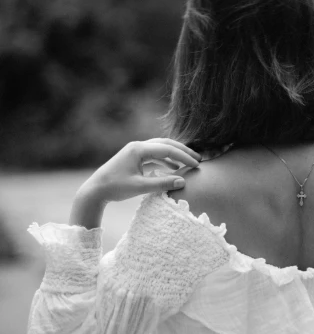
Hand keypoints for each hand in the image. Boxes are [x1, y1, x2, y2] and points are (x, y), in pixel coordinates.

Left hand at [80, 138, 200, 203]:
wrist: (95, 190)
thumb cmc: (115, 188)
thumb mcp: (140, 187)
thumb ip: (162, 183)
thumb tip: (183, 181)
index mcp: (138, 149)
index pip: (167, 149)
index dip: (184, 156)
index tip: (197, 165)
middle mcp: (137, 146)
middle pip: (165, 144)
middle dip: (183, 151)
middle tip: (198, 159)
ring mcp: (135, 151)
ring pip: (160, 148)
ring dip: (175, 155)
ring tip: (189, 162)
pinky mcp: (134, 158)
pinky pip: (154, 155)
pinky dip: (166, 160)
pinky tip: (174, 167)